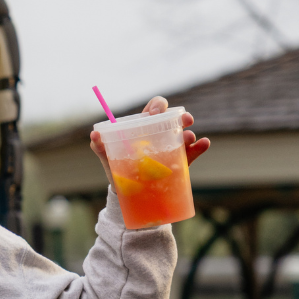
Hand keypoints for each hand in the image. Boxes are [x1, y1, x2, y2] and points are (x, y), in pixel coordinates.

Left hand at [89, 95, 209, 181]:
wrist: (129, 192)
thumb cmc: (118, 168)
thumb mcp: (108, 157)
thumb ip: (100, 146)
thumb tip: (94, 135)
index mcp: (144, 127)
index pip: (154, 109)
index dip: (158, 105)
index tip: (155, 112)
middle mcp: (161, 134)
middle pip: (174, 118)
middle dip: (181, 116)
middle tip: (184, 120)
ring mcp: (172, 147)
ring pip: (185, 135)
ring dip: (189, 134)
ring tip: (189, 138)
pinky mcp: (180, 162)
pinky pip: (193, 152)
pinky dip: (200, 147)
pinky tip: (204, 144)